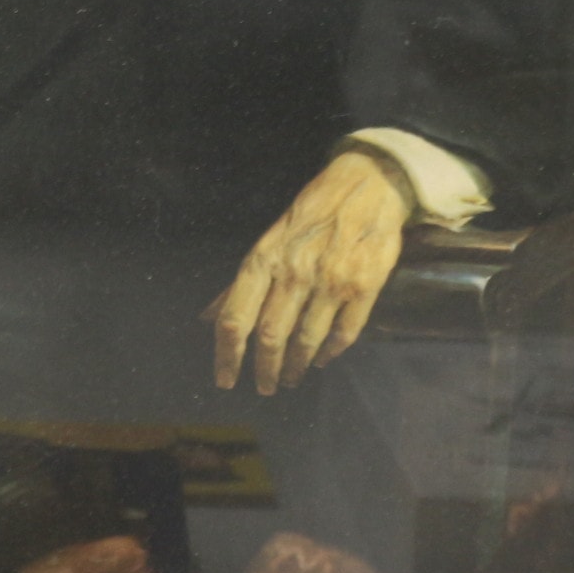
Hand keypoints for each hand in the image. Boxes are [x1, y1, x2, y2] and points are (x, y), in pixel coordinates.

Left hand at [205, 150, 414, 394]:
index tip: (225, 380)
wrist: (366, 185)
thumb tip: (206, 318)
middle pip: (270, 336)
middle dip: (264, 370)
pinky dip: (330, 352)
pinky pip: (344, 333)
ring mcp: (330, 281)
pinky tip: (322, 360)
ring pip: (306, 340)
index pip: (235, 319)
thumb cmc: (310, 214)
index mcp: (263, 260)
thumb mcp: (268, 241)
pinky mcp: (363, 287)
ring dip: (296, 365)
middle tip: (264, 387)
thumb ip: (239, 284)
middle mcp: (294, 273)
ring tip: (290, 378)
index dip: (226, 356)